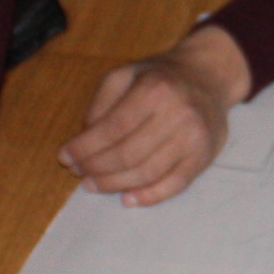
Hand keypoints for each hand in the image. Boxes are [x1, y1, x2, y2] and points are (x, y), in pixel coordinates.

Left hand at [59, 23, 251, 206]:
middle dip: (96, 168)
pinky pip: (175, 184)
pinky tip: (127, 198)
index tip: (65, 157)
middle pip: (128, 154)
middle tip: (79, 174)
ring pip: (148, 173)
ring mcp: (194, 138)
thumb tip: (84, 142)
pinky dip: (149, 196)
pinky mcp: (204, 156)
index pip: (113, 128)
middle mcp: (178, 114)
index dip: (85, 147)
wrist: (208, 76)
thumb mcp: (125, 74)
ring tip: (94, 185)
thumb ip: (101, 104)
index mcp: (154, 89)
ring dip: (115, 184)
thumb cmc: (160, 77)